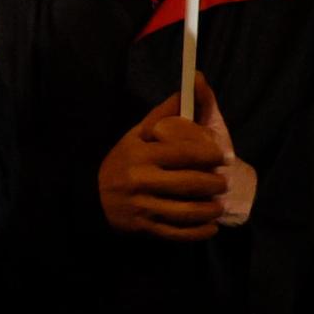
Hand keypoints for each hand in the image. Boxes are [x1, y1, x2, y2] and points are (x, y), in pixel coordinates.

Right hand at [101, 75, 246, 239]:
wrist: (92, 195)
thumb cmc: (124, 160)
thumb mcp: (138, 133)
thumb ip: (167, 112)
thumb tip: (195, 80)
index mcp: (142, 153)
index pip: (185, 152)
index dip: (211, 154)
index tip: (222, 156)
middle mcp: (142, 179)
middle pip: (192, 184)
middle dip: (215, 184)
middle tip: (221, 182)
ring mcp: (144, 206)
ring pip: (189, 211)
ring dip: (211, 209)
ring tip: (217, 204)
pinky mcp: (146, 227)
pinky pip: (180, 233)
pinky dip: (201, 231)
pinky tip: (209, 225)